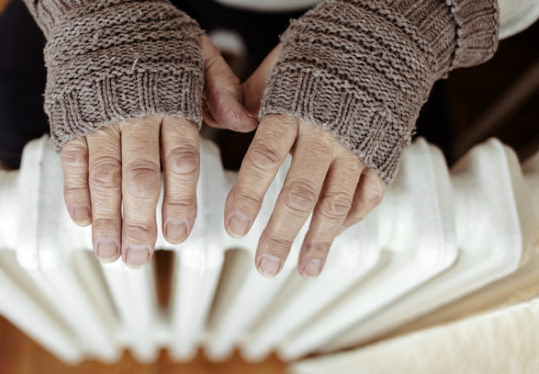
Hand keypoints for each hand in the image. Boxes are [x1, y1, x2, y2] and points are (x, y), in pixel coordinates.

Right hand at [60, 36, 255, 266]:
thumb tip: (246, 122)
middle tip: (139, 257)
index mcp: (173, 104)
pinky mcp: (72, 118)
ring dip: (105, 217)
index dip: (179, 201)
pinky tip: (80, 219)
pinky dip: (74, 190)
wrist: (102, 9)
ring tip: (109, 251)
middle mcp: (136, 115)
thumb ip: (221, 89)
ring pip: (103, 175)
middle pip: (139, 177)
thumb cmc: (156, 38)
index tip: (177, 235)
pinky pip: (71, 158)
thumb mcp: (199, 54)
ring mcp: (101, 118)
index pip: (180, 161)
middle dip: (139, 221)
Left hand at [225, 46, 386, 277]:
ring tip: (304, 269)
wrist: (391, 36)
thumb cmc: (329, 48)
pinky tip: (333, 238)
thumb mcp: (283, 62)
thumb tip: (228, 119)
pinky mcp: (384, 153)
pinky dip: (351, 219)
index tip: (234, 227)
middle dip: (280, 234)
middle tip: (264, 265)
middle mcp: (326, 133)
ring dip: (318, 241)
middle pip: (300, 193)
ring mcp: (359, 147)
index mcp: (294, 109)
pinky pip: (369, 194)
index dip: (248, 196)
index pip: (264, 159)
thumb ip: (252, 93)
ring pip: (336, 203)